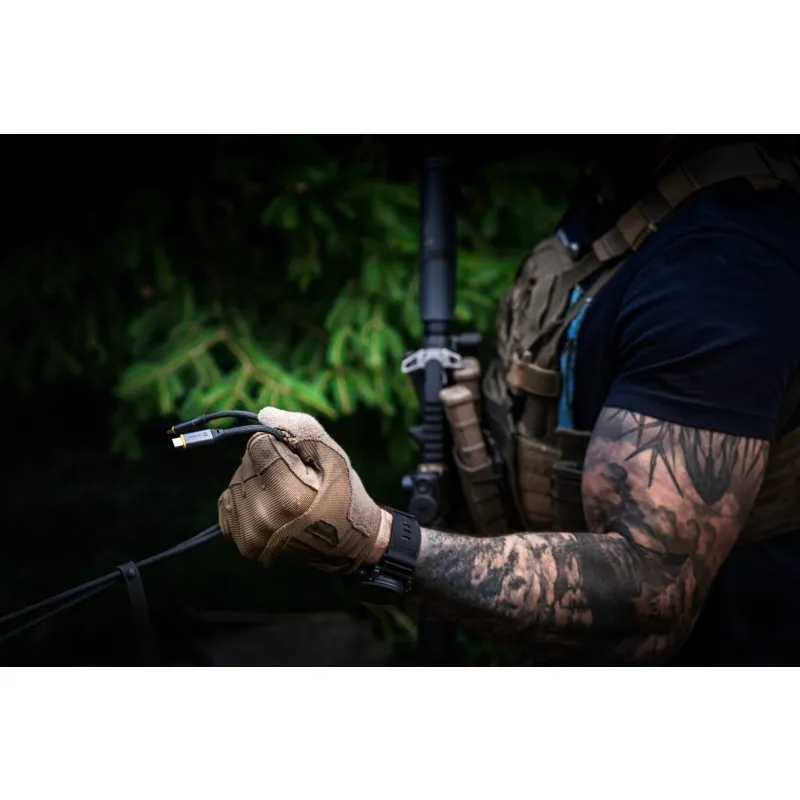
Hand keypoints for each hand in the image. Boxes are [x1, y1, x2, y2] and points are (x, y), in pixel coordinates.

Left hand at [217, 407, 390, 573]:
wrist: (349, 542)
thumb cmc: (344, 493)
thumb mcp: (332, 454)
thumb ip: (299, 428)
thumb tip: (262, 414)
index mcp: (288, 496)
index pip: (258, 445)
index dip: (279, 444)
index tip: (299, 461)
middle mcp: (263, 519)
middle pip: (245, 463)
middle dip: (267, 462)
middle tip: (296, 480)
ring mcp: (251, 536)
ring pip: (236, 482)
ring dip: (256, 480)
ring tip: (285, 494)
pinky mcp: (244, 544)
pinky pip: (228, 503)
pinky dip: (245, 499)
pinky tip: (269, 506)